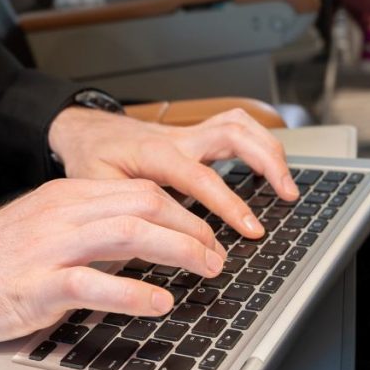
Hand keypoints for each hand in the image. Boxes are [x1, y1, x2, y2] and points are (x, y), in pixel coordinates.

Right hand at [0, 178, 226, 351]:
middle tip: (216, 253)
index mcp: (65, 196)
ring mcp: (48, 246)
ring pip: (128, 233)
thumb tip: (137, 242)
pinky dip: (134, 291)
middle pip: (144, 202)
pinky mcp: (36, 285)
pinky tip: (158, 302)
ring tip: (206, 269)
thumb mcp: (40, 229)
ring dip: (178, 250)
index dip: (182, 210)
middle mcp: (61, 212)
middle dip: (191, 226)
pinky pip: (94, 282)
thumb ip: (85, 228)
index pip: (138, 189)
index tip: (206, 231)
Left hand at [48, 107, 297, 238]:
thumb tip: (150, 244)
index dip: (228, 203)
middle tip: (288, 193)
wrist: (82, 130)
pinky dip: (256, 142)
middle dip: (266, 161)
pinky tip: (266, 168)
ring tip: (286, 182)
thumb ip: (124, 211)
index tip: (250, 228)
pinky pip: (232, 129)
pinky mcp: (193, 137)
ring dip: (267, 147)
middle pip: (232, 133)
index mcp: (154, 154)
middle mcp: (177, 139)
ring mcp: (188, 135)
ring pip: (238, 124)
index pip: (200, 177)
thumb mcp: (95, 188)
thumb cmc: (89, 158)